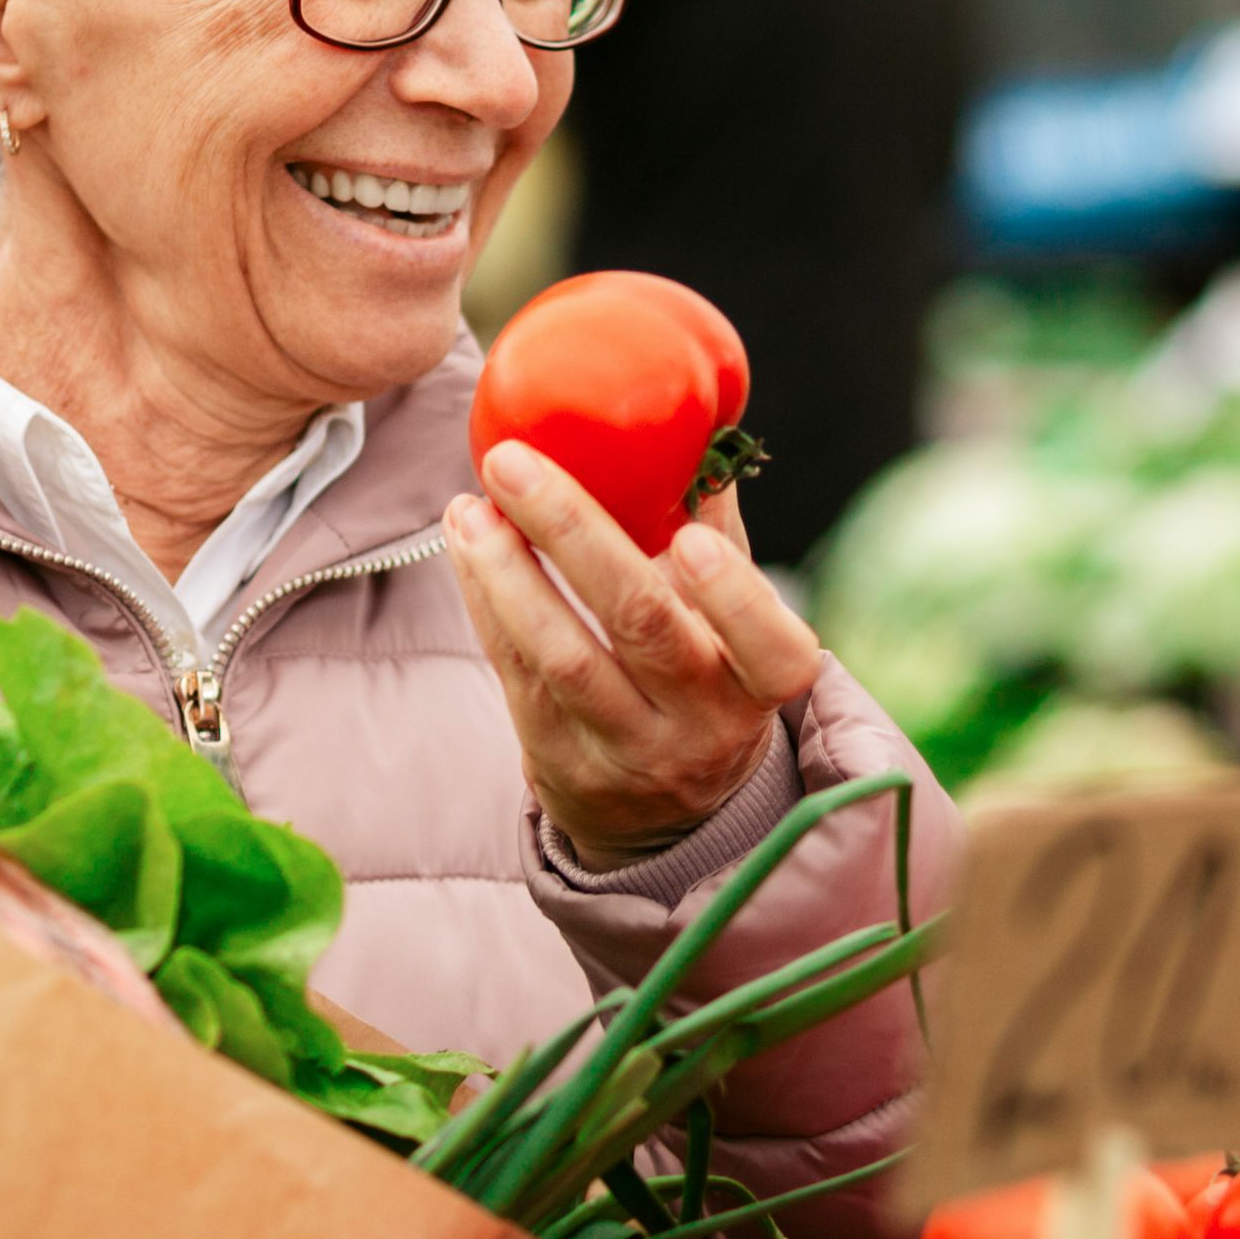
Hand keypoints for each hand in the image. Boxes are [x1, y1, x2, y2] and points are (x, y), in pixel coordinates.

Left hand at [446, 437, 823, 864]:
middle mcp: (702, 727)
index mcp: (761, 684)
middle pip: (641, 627)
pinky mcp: (560, 765)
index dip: (734, 599)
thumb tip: (691, 427)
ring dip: (505, 572)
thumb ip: (718, 534)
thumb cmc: (706, 677)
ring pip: (562, 657)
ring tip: (469, 507)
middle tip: (513, 463)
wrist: (665, 811)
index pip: (771, 650)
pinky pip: (516, 675)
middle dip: (571, 534)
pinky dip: (486, 603)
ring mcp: (628, 753)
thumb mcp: (734, 625)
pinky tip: (467, 546)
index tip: (690, 538)